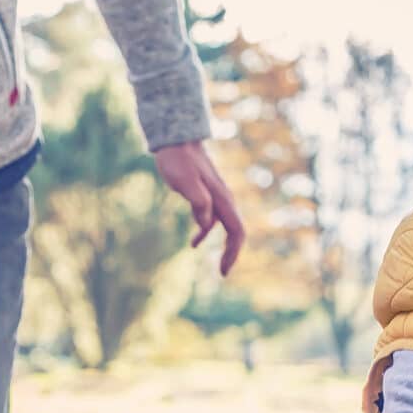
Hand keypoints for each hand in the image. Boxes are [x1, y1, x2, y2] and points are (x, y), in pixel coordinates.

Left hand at [151, 141, 244, 274]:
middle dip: (232, 253)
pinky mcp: (205, 195)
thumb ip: (198, 202)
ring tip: (217, 265)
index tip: (223, 271)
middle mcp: (223, 199)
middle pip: (235, 231)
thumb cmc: (178, 160)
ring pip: (225, 226)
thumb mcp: (185, 181)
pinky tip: (193, 244)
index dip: (233, 252)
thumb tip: (205, 226)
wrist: (176, 139)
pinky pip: (211, 219)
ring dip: (224, 246)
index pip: (236, 231)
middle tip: (223, 273)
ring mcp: (215, 197)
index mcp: (222, 199)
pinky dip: (205, 233)